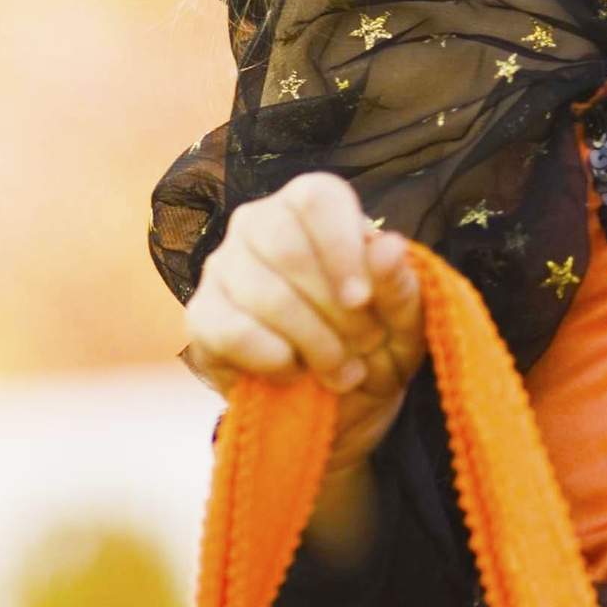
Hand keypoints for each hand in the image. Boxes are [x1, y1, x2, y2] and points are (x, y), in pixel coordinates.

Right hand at [181, 173, 427, 478]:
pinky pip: (230, 331)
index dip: (341, 248)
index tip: (362, 300)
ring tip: (343, 372)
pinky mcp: (202, 316)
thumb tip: (387, 245)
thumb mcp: (404, 322)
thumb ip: (399, 284)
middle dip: (334, 311)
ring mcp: (222, 268)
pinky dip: (272, 359)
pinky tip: (294, 372)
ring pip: (263, 295)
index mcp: (312, 207)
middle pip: (287, 250)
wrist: (338, 407)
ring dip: (313, 343)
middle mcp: (258, 224)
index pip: (316, 199)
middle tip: (365, 346)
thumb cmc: (375, 346)